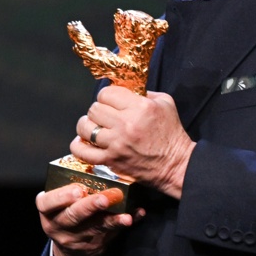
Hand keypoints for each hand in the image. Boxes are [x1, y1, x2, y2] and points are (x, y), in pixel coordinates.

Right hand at [36, 183, 139, 255]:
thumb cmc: (64, 213)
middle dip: (89, 206)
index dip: (61, 197)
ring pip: (94, 228)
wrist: (70, 251)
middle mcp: (59, 225)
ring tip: (125, 215)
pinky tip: (134, 216)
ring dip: (111, 219)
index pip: (47, 203)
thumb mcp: (56, 204)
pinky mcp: (92, 245)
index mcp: (47, 210)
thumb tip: (92, 161)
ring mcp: (75, 238)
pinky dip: (123, 223)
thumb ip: (67, 189)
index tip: (77, 190)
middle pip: (73, 216)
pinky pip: (110, 234)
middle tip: (104, 198)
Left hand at [71, 86, 195, 197]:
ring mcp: (116, 144)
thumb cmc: (172, 134)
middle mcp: (126, 124)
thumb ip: (145, 93)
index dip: (108, 96)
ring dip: (87, 125)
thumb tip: (125, 90)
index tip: (112, 101)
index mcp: (140, 107)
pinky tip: (84, 141)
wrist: (176, 165)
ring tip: (95, 127)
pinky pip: (82, 152)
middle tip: (106, 115)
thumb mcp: (166, 103)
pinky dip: (78, 145)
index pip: (107, 93)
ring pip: (85, 127)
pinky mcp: (111, 160)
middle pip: (94, 108)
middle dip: (99, 109)